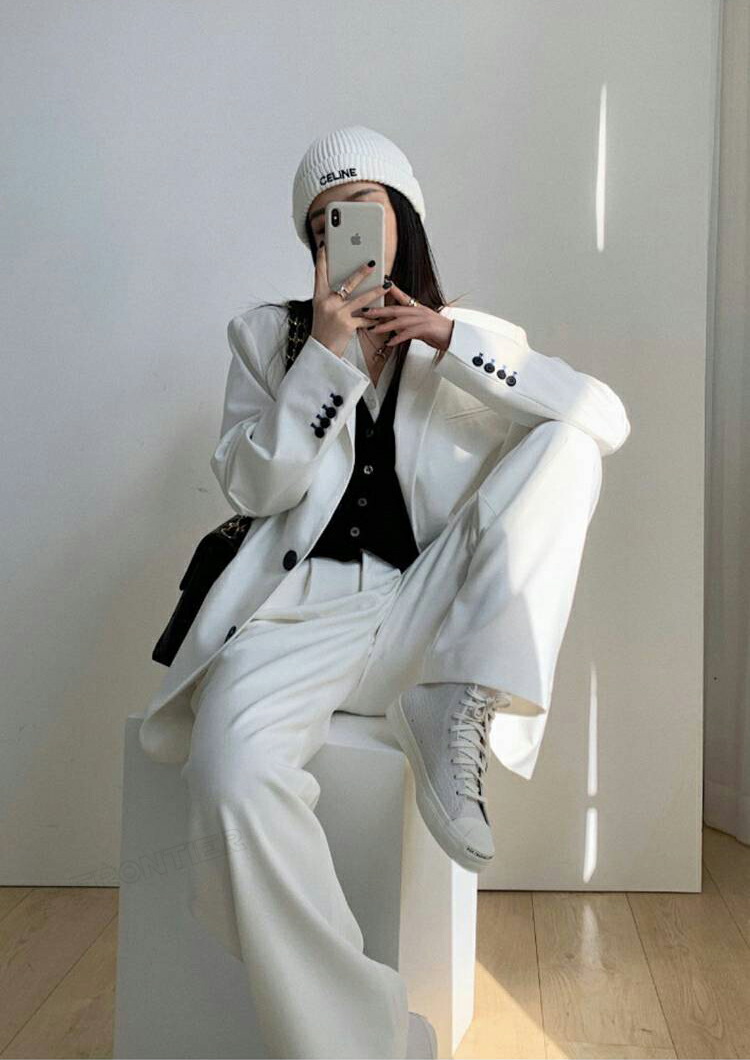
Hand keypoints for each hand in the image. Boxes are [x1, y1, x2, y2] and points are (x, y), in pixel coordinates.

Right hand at [310, 241, 390, 358]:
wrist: (322, 351)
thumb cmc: (323, 329)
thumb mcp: (322, 309)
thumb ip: (331, 296)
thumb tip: (346, 284)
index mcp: (319, 297)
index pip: (319, 273)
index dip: (322, 259)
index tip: (325, 246)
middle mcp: (327, 303)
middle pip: (347, 283)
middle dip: (362, 272)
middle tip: (373, 263)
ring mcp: (338, 313)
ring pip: (362, 299)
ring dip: (377, 291)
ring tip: (387, 284)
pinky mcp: (348, 325)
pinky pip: (365, 318)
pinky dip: (374, 318)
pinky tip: (383, 315)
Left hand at [359, 280, 453, 356]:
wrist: (455, 337)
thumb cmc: (440, 333)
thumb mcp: (422, 328)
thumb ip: (409, 327)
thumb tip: (397, 330)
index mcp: (418, 309)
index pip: (403, 297)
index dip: (392, 290)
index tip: (381, 284)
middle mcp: (419, 311)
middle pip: (396, 309)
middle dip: (379, 311)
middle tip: (366, 312)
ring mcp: (423, 319)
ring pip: (400, 321)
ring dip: (385, 325)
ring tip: (373, 329)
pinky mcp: (426, 329)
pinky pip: (408, 333)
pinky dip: (398, 338)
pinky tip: (390, 342)